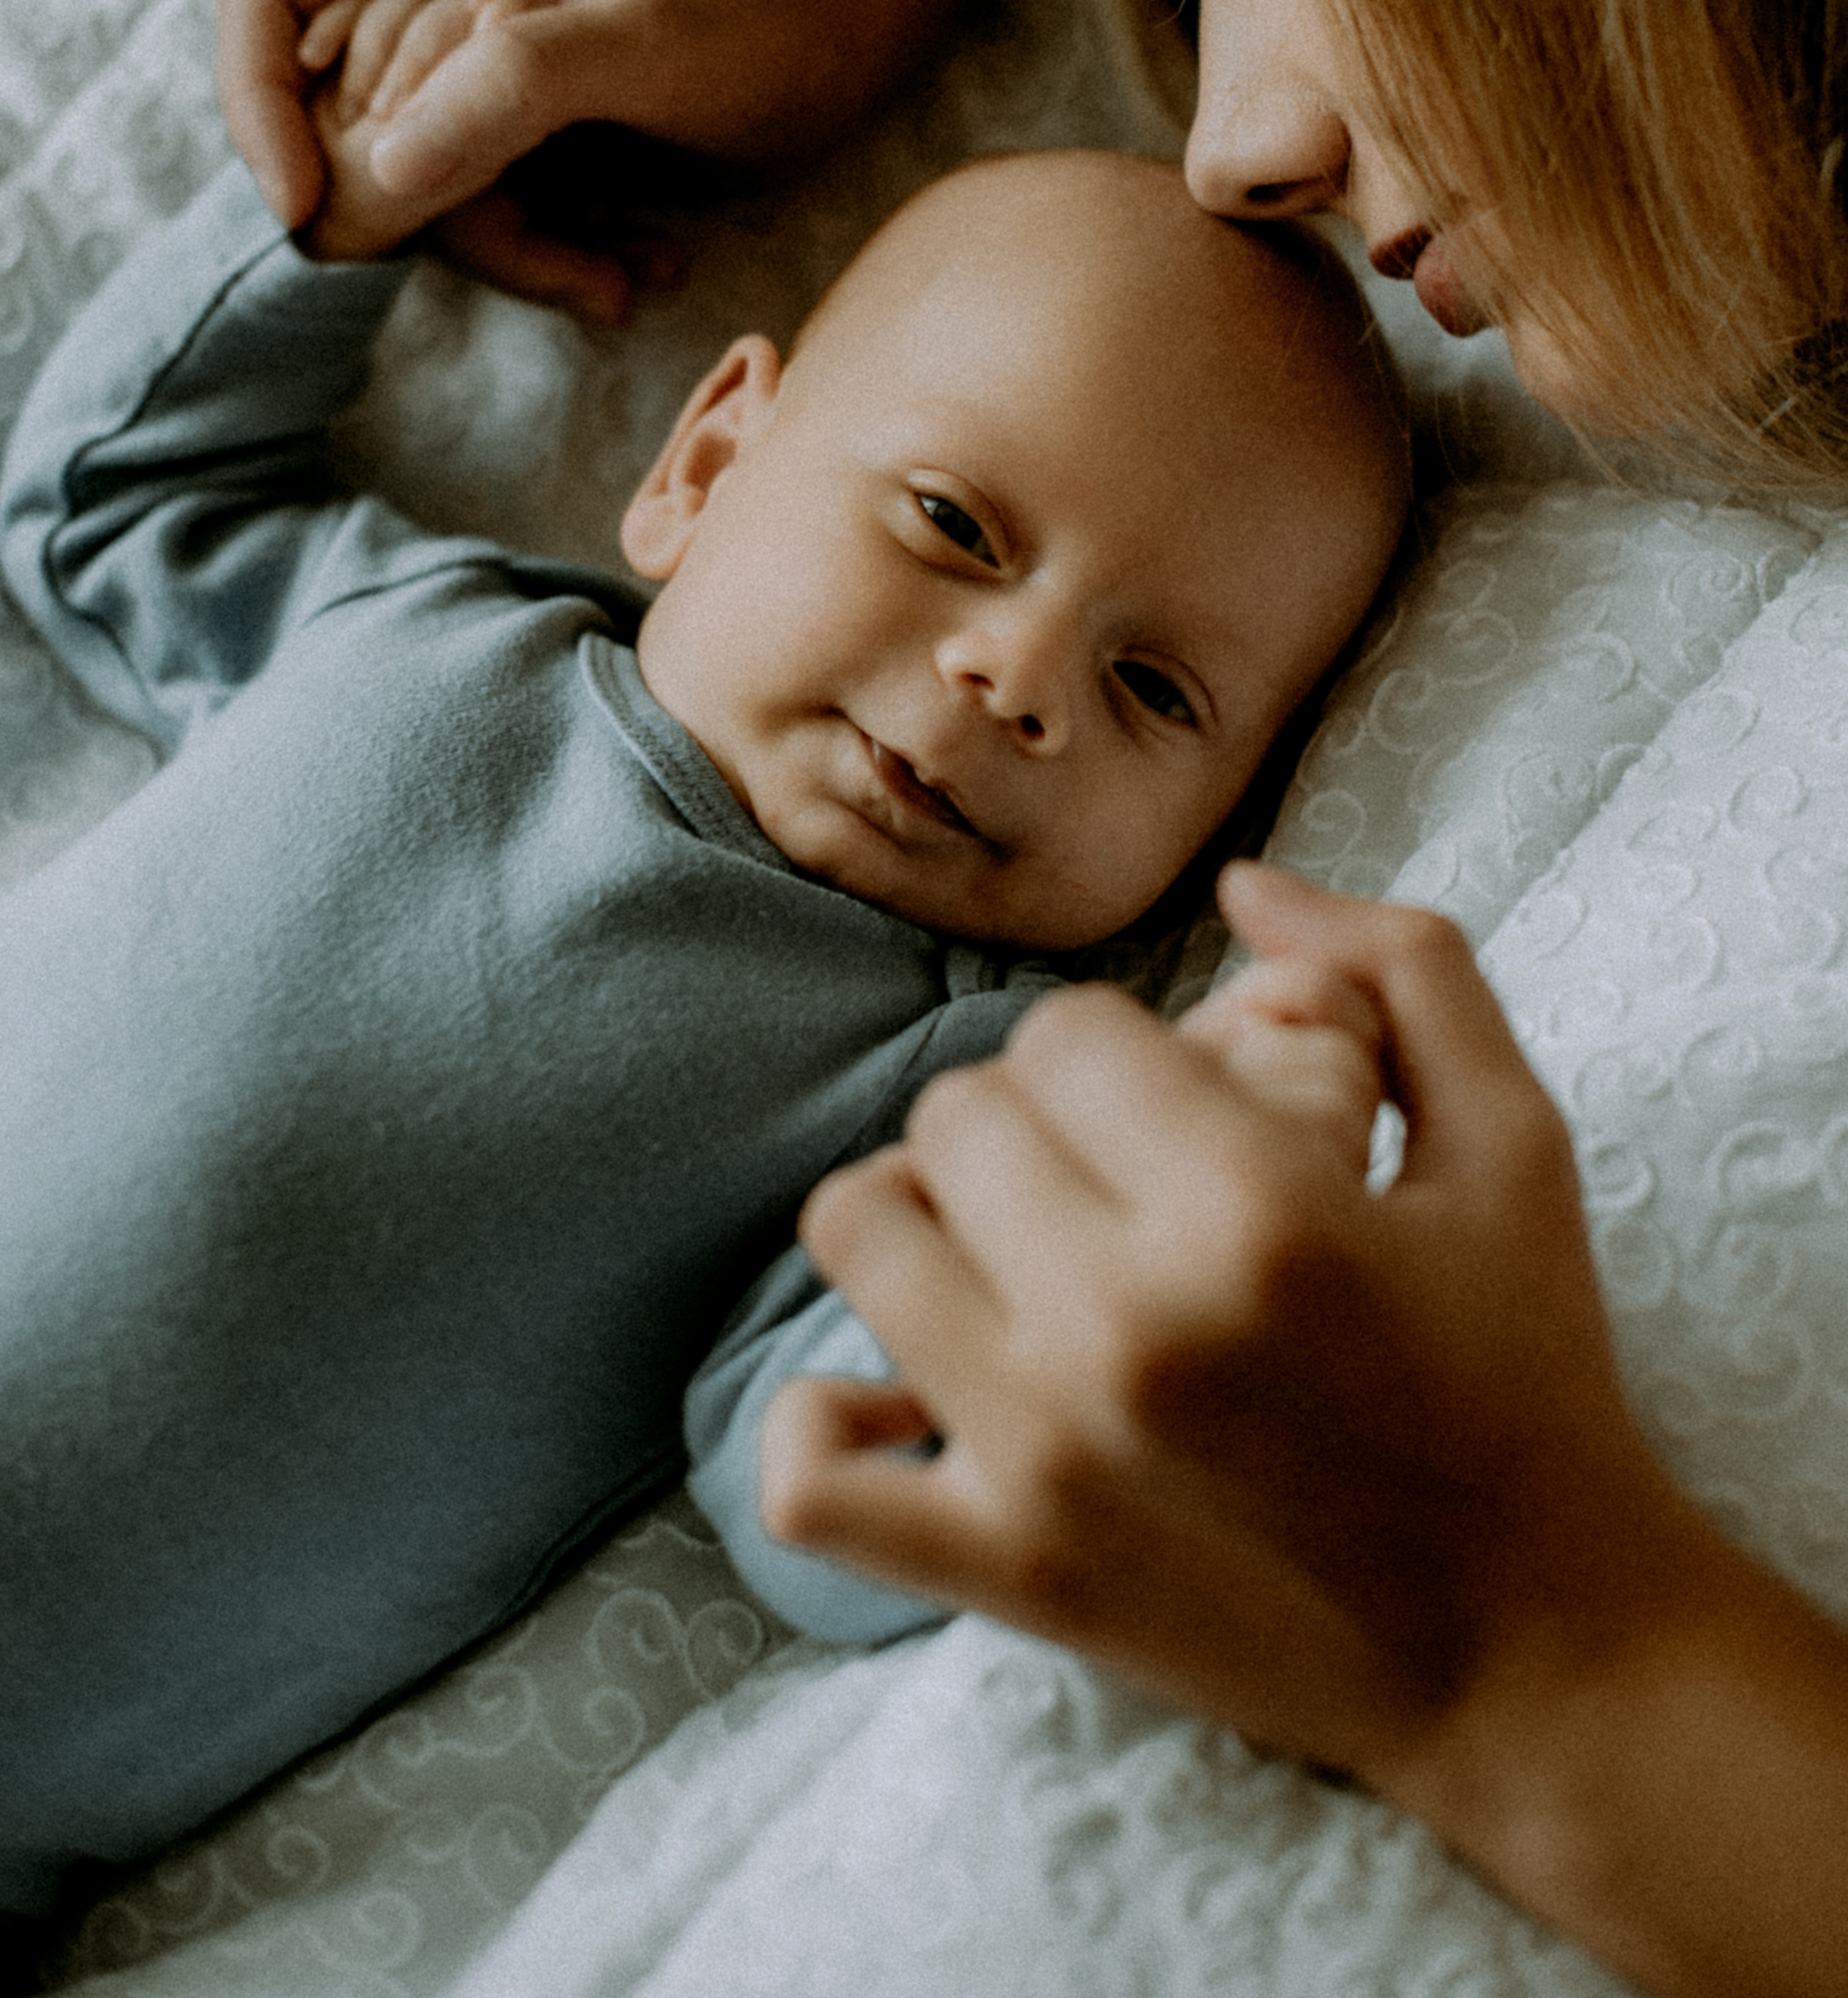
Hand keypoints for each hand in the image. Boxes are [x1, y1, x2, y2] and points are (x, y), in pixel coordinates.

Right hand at [216, 0, 1038, 319]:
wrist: (850, 27)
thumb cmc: (760, 6)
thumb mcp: (640, 45)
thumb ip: (507, 94)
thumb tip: (377, 176)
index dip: (256, 105)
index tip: (306, 208)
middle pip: (340, 120)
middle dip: (439, 212)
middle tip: (567, 259)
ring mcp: (462, 57)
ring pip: (411, 186)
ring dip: (515, 251)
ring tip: (627, 276)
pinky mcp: (505, 123)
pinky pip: (476, 210)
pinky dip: (549, 255)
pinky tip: (637, 271)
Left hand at [764, 866, 1710, 1780]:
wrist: (1538, 1655)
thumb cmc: (1528, 1377)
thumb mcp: (1517, 1140)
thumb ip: (1401, 966)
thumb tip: (1244, 883)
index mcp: (1259, 1207)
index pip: (1061, 1030)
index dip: (1116, 1050)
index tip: (1174, 1112)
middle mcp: (1131, 1324)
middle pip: (957, 1115)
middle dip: (1031, 1120)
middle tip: (1109, 1182)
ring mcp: (1049, 1458)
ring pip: (862, 1234)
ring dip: (927, 1223)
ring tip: (1014, 1258)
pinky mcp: (1010, 1574)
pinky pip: (811, 1476)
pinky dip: (823, 1421)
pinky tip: (904, 1394)